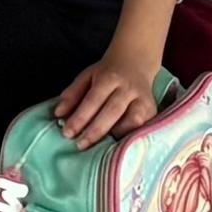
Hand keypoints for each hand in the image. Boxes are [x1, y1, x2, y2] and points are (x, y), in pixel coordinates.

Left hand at [49, 54, 164, 148]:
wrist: (135, 62)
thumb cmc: (107, 74)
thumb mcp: (87, 77)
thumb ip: (72, 94)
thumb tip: (58, 114)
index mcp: (110, 77)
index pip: (93, 99)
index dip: (80, 117)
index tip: (67, 132)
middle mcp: (128, 88)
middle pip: (112, 111)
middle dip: (95, 130)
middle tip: (80, 145)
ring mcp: (143, 100)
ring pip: (132, 121)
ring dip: (115, 135)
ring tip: (100, 148)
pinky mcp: (152, 111)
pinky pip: (142, 128)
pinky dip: (130, 137)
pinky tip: (117, 145)